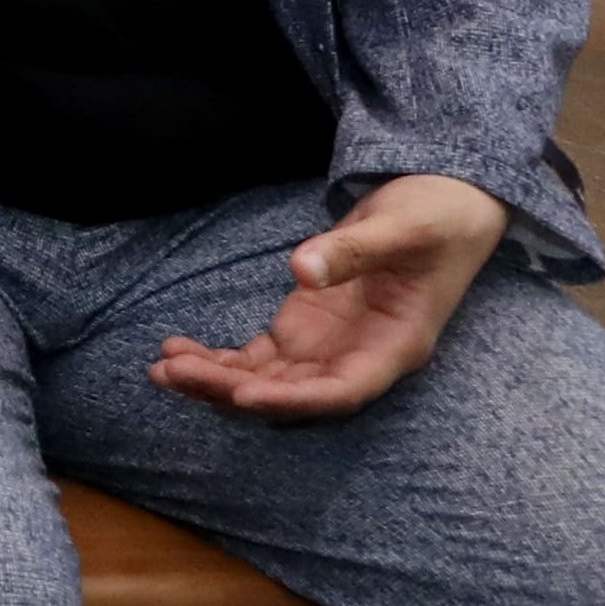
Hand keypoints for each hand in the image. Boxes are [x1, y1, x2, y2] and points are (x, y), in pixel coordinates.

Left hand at [151, 174, 508, 421]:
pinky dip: (222, 359)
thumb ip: (354, 250)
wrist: (442, 206)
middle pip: (295, 392)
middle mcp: (360, 357)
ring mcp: (330, 346)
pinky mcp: (306, 328)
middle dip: (236, 390)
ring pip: (270, 379)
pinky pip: (261, 357)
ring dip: (219, 380)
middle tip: (174, 374)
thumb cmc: (435, 218)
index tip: (245, 395)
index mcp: (396, 345)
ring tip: (162, 369)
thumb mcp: (402, 227)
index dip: (295, 399)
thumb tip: (303, 270)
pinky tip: (176, 352)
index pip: (344, 390)